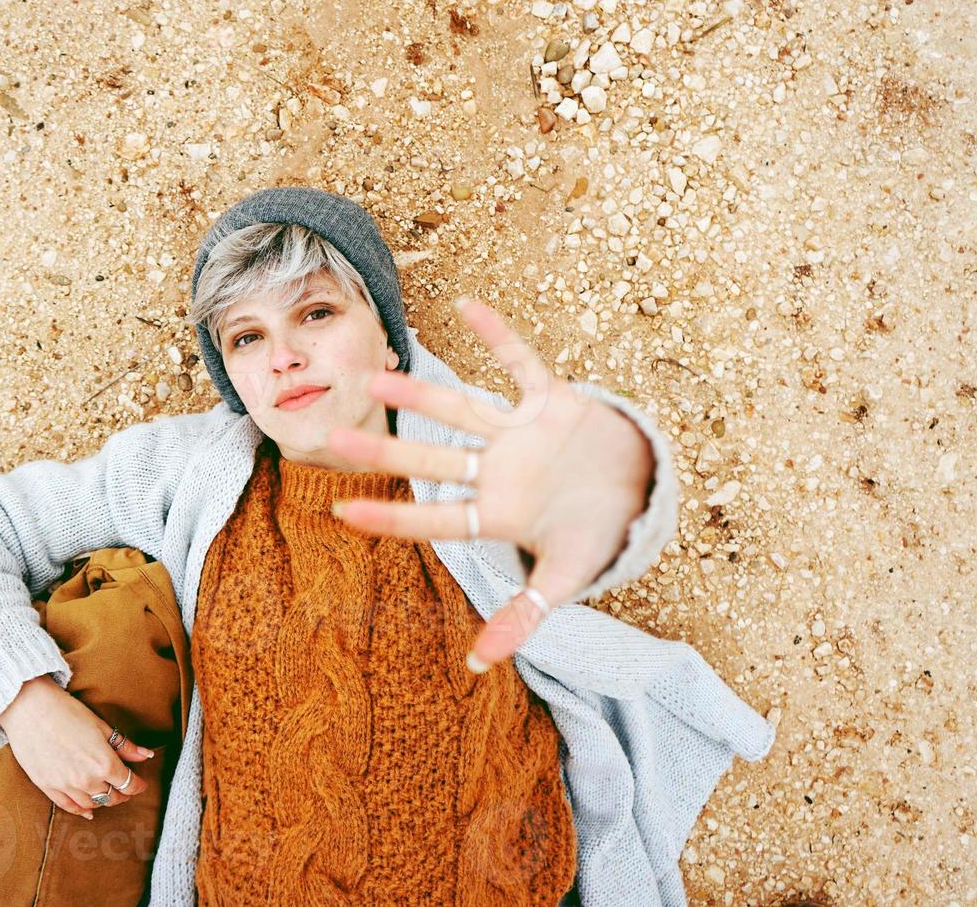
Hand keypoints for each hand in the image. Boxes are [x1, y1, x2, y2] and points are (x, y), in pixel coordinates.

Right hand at [0, 675, 155, 818]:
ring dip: (102, 800)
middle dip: (122, 793)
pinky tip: (87, 810)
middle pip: (112, 797)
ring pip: (92, 804)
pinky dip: (81, 810)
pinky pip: (68, 806)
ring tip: (106, 793)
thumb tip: (146, 755)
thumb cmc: (67, 713)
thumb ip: (124, 746)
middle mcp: (86, 780)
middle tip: (124, 786)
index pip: (128, 784)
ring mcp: (65, 786)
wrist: (31, 709)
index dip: (138, 785)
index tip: (140, 783)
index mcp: (104, 764)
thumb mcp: (101, 727)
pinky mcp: (47, 787)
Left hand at [326, 296, 655, 671]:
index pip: (434, 518)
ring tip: (376, 378)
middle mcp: (497, 469)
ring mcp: (520, 433)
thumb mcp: (565, 580)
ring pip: (463, 410)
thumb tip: (479, 669)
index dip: (391, 516)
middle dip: (386, 450)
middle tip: (330, 436)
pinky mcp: (552, 400)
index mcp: (496, 513)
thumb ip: (521, 619)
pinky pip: (522, 362)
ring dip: (422, 396)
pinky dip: (499, 336)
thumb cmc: (597, 535)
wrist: (646, 490)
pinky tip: (466, 306)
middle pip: (433, 459)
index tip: (338, 512)